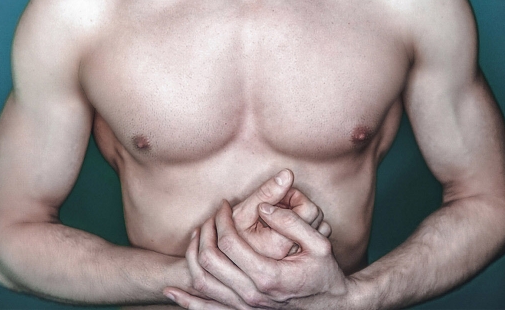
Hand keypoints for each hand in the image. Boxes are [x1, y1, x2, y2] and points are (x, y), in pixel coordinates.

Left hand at [165, 201, 350, 309]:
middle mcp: (252, 295)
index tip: (225, 205)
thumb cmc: (326, 273)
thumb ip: (291, 222)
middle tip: (211, 215)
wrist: (332, 307)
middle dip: (205, 232)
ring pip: (204, 284)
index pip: (229, 242)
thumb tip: (263, 207)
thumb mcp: (320, 243)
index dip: (222, 219)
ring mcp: (245, 308)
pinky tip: (172, 292)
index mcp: (268, 275)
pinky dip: (188, 302)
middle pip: (210, 260)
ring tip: (197, 235)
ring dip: (193, 257)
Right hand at [230, 169, 331, 259]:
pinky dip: (305, 227)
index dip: (293, 195)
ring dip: (301, 214)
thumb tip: (288, 174)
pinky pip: (317, 235)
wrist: (230, 264)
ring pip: (317, 224)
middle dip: (297, 203)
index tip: (276, 197)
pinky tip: (287, 227)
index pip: (309, 209)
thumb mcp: (242, 213)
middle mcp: (292, 255)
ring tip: (279, 216)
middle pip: (315, 215)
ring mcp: (297, 258)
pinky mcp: (301, 258)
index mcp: (278, 245)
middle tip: (278, 204)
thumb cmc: (233, 235)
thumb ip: (266, 193)